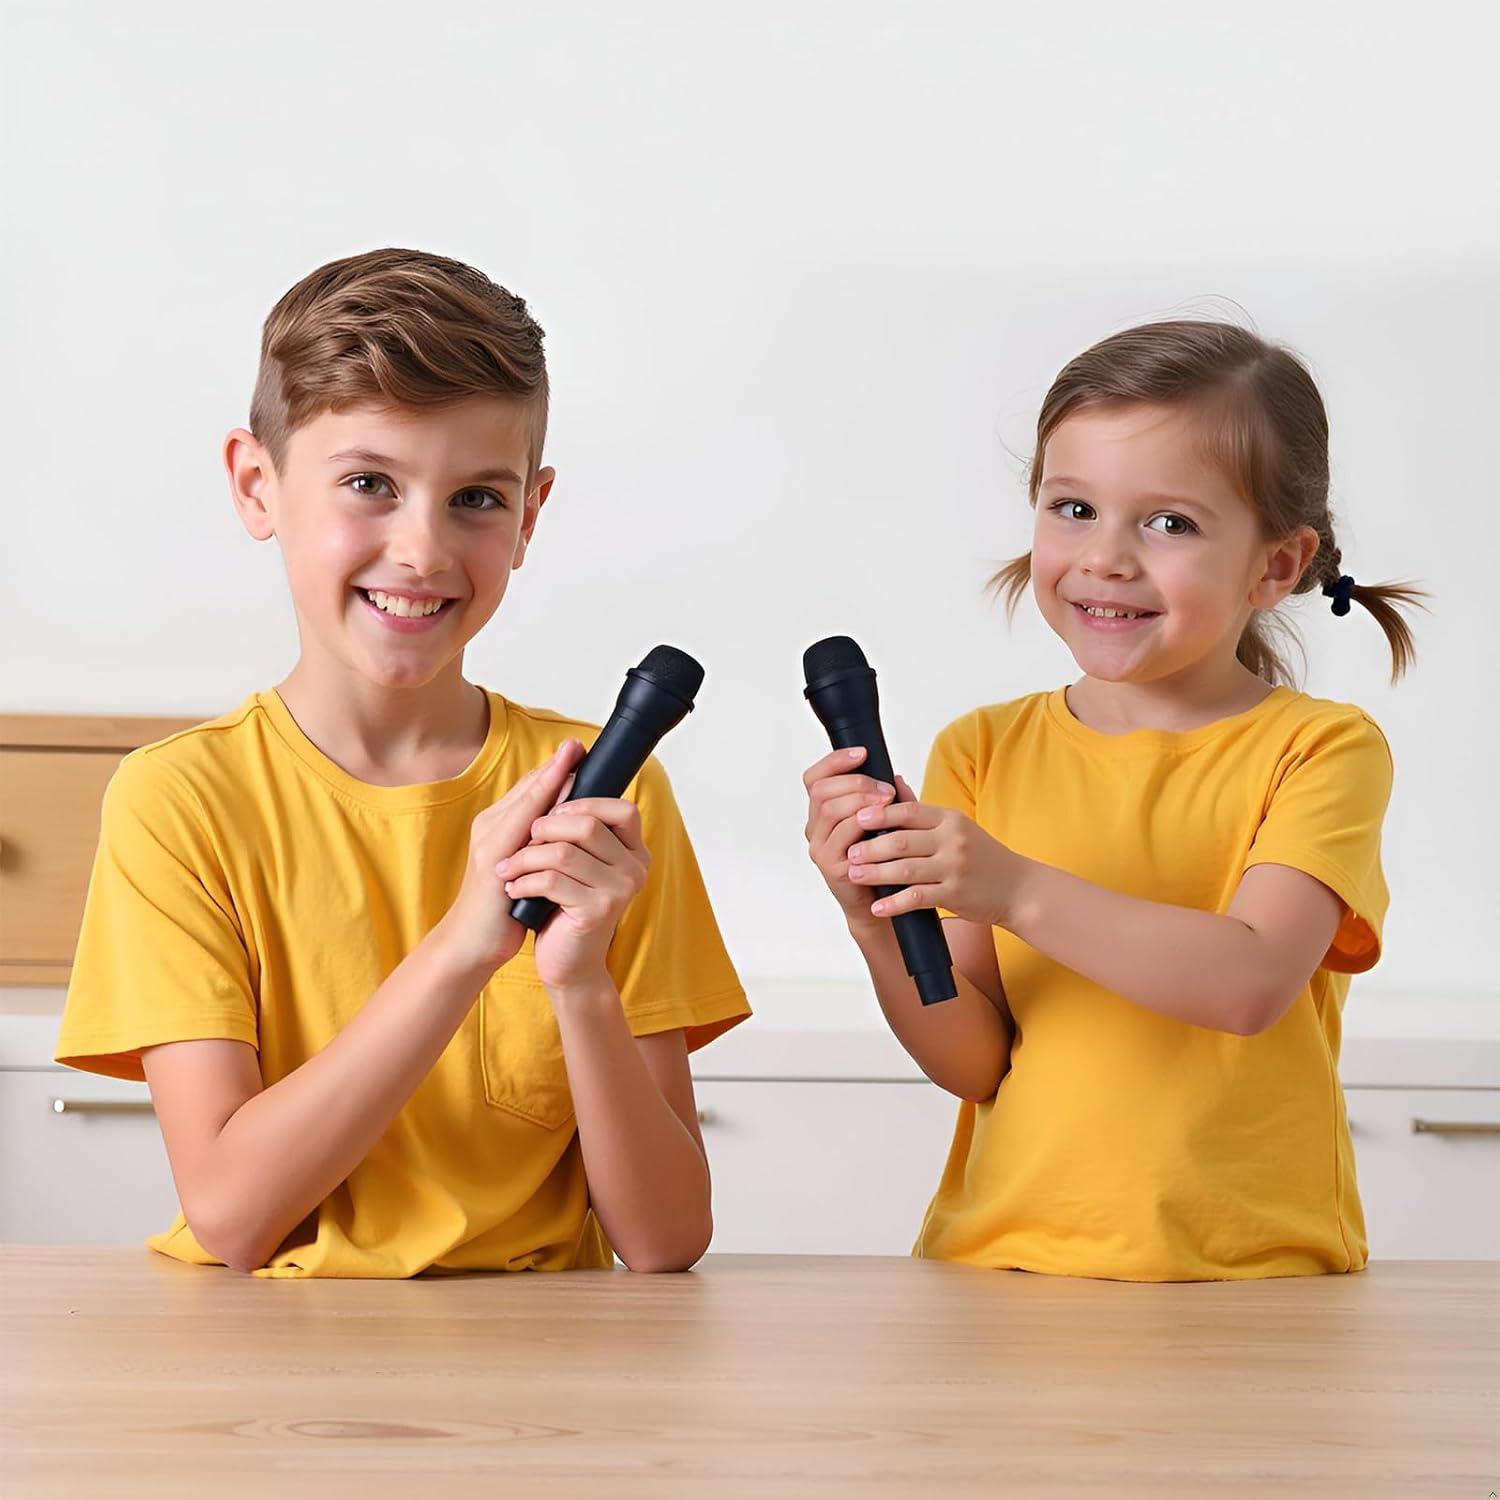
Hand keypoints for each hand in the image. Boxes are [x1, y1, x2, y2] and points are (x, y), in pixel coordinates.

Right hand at [433, 739, 584, 978]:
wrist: (471, 943)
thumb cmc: (502, 907)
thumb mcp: (526, 869)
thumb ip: (541, 845)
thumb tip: (572, 828)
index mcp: (498, 828)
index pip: (530, 792)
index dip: (552, 770)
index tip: (577, 751)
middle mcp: (491, 827)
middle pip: (527, 789)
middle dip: (553, 766)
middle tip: (577, 743)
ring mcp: (490, 841)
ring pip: (523, 802)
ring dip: (548, 778)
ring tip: (571, 758)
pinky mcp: (493, 860)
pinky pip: (519, 827)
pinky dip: (538, 809)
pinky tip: (558, 800)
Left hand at [499, 793, 650, 997]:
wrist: (565, 963)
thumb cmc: (563, 906)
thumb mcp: (571, 860)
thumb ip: (573, 821)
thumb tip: (562, 765)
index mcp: (634, 851)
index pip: (623, 809)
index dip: (583, 801)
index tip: (551, 808)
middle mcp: (635, 868)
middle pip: (586, 824)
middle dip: (543, 826)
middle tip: (521, 840)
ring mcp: (620, 891)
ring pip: (562, 852)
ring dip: (525, 857)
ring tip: (508, 868)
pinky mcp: (597, 912)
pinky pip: (551, 881)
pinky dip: (523, 881)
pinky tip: (515, 889)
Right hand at [801, 745, 900, 931]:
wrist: (886, 903)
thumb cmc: (886, 861)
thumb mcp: (887, 824)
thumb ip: (888, 802)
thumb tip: (896, 777)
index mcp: (823, 814)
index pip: (815, 778)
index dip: (835, 761)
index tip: (862, 753)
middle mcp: (816, 829)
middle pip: (822, 790)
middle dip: (855, 782)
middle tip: (884, 788)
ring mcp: (821, 849)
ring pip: (830, 809)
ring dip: (861, 799)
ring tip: (887, 800)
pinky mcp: (832, 867)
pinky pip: (843, 835)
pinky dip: (863, 823)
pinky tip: (882, 822)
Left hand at [846, 783, 1022, 927]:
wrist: (1019, 888)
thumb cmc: (983, 856)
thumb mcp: (957, 827)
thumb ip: (923, 811)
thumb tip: (893, 782)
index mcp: (950, 819)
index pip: (909, 811)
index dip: (880, 814)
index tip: (856, 817)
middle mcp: (952, 840)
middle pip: (902, 840)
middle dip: (871, 846)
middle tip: (850, 851)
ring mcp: (954, 868)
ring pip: (906, 869)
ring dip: (876, 873)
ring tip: (854, 874)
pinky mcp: (955, 894)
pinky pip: (918, 898)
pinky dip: (895, 903)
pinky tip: (878, 906)